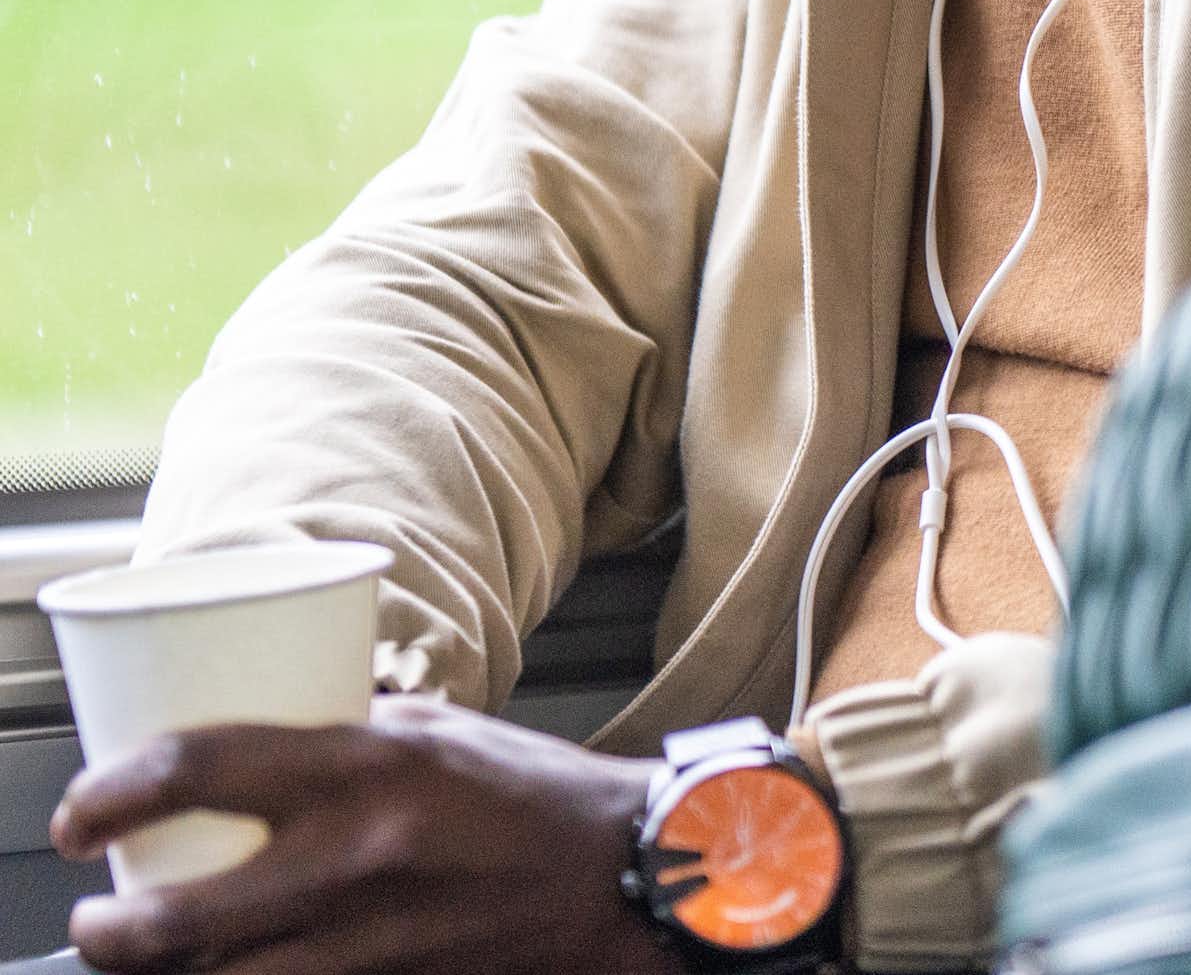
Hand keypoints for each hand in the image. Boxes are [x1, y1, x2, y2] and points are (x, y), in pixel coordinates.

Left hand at [54, 699, 666, 974]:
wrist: (617, 876)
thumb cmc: (534, 795)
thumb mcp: (438, 733)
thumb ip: (348, 741)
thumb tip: (265, 752)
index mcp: (364, 767)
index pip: (198, 768)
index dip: (110, 792)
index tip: (80, 813)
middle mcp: (350, 858)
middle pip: (170, 921)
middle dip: (104, 931)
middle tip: (92, 916)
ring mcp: (362, 944)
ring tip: (146, 958)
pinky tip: (232, 974)